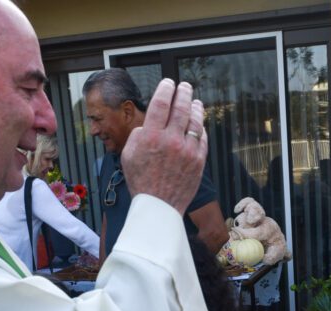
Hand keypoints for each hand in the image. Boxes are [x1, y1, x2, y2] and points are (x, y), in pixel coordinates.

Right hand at [121, 79, 207, 214]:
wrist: (158, 207)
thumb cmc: (141, 182)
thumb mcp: (128, 154)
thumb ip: (139, 134)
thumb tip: (151, 122)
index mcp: (151, 137)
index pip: (161, 103)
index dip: (166, 88)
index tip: (168, 83)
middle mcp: (171, 141)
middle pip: (181, 107)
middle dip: (183, 92)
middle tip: (184, 86)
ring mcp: (188, 151)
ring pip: (195, 121)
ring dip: (195, 107)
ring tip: (195, 102)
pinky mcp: (199, 161)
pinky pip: (203, 138)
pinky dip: (201, 128)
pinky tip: (199, 124)